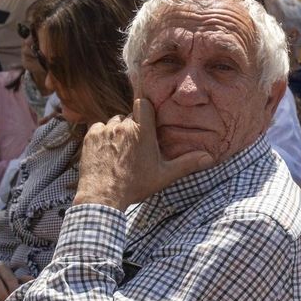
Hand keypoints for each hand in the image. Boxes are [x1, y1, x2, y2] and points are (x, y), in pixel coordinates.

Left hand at [73, 97, 212, 209]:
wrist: (102, 196)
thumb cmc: (135, 186)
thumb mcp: (164, 175)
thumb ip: (187, 163)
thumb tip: (210, 157)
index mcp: (142, 131)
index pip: (143, 104)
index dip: (145, 110)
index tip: (147, 121)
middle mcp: (122, 126)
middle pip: (128, 117)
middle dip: (132, 127)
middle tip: (135, 147)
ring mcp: (105, 130)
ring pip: (113, 123)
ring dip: (117, 132)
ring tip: (120, 151)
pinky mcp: (90, 136)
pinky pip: (98, 128)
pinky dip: (102, 136)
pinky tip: (107, 153)